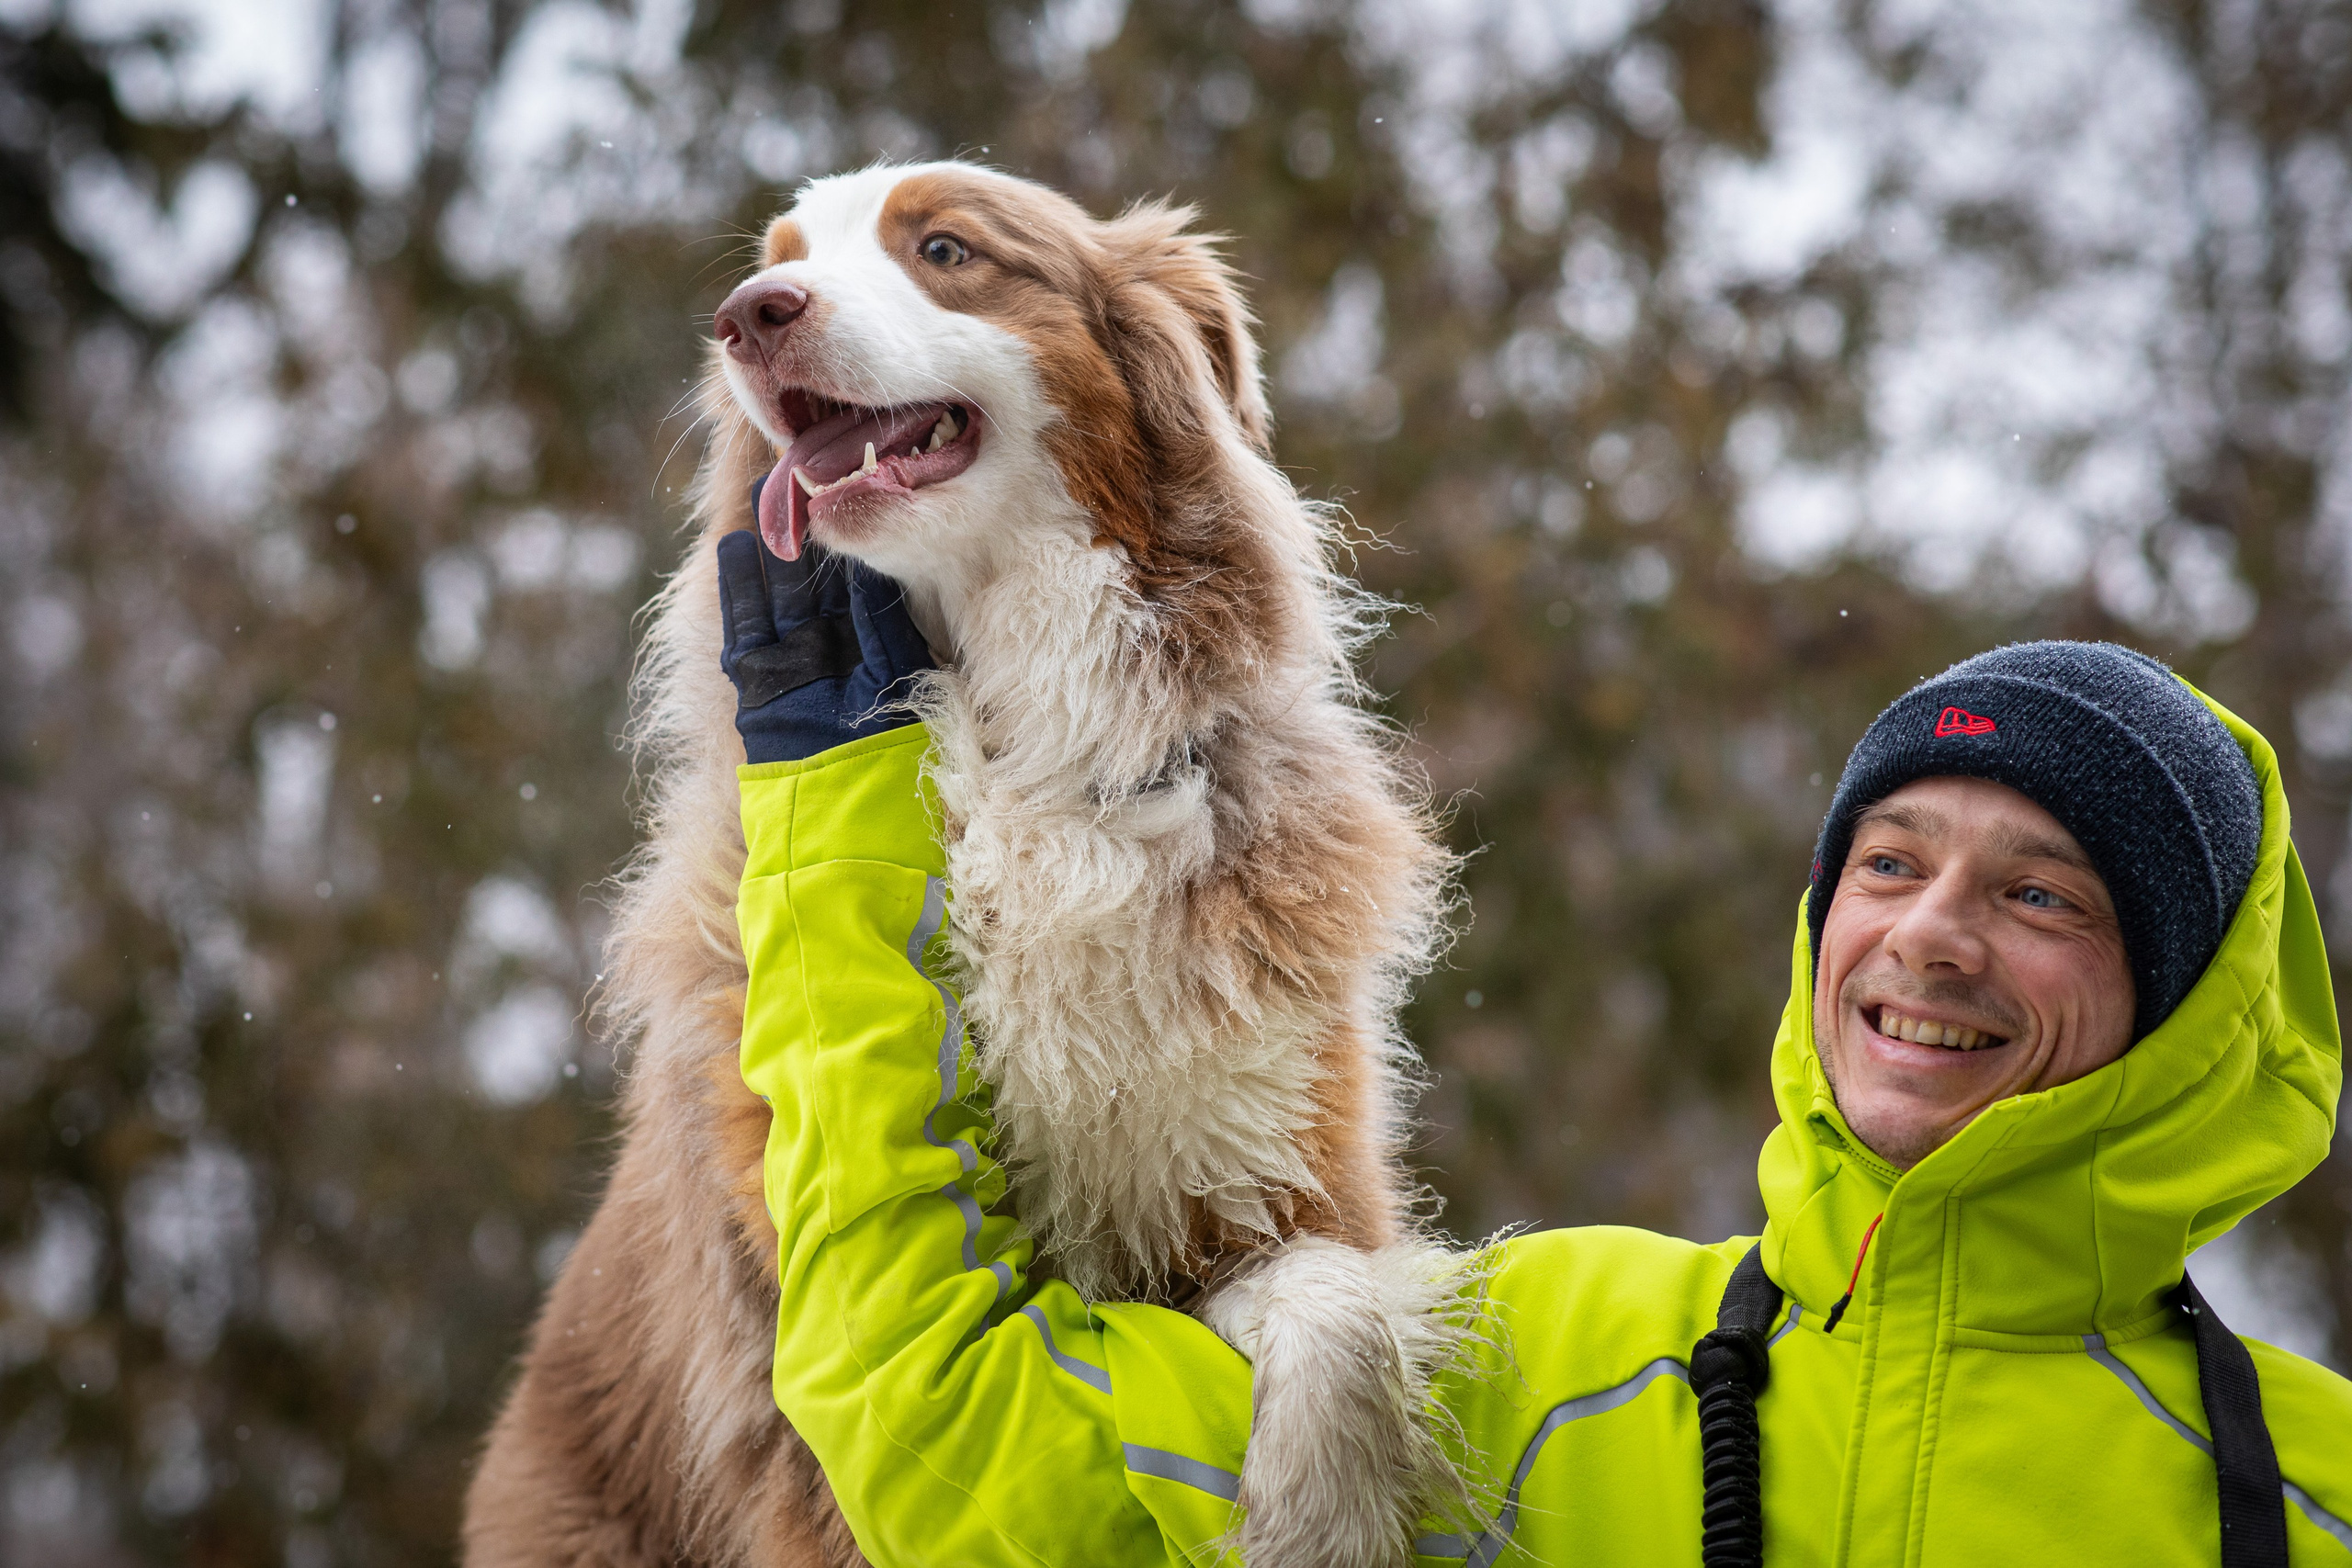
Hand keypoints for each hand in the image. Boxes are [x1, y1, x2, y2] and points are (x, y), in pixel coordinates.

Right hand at [717, 480, 934, 764]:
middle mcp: (831, 653)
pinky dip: (740, 589)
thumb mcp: (899, 679)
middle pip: (816, 583)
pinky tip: (734, 549)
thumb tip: (874, 574)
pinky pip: (746, 625)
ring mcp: (791, 664)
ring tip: (761, 495)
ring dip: (771, 547)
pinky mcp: (757, 682)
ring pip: (779, 593)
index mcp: (872, 652)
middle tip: (799, 480)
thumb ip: (883, 627)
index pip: (860, 588)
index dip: (853, 547)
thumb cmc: (887, 756)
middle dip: (808, 535)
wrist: (841, 814)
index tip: (850, 503)